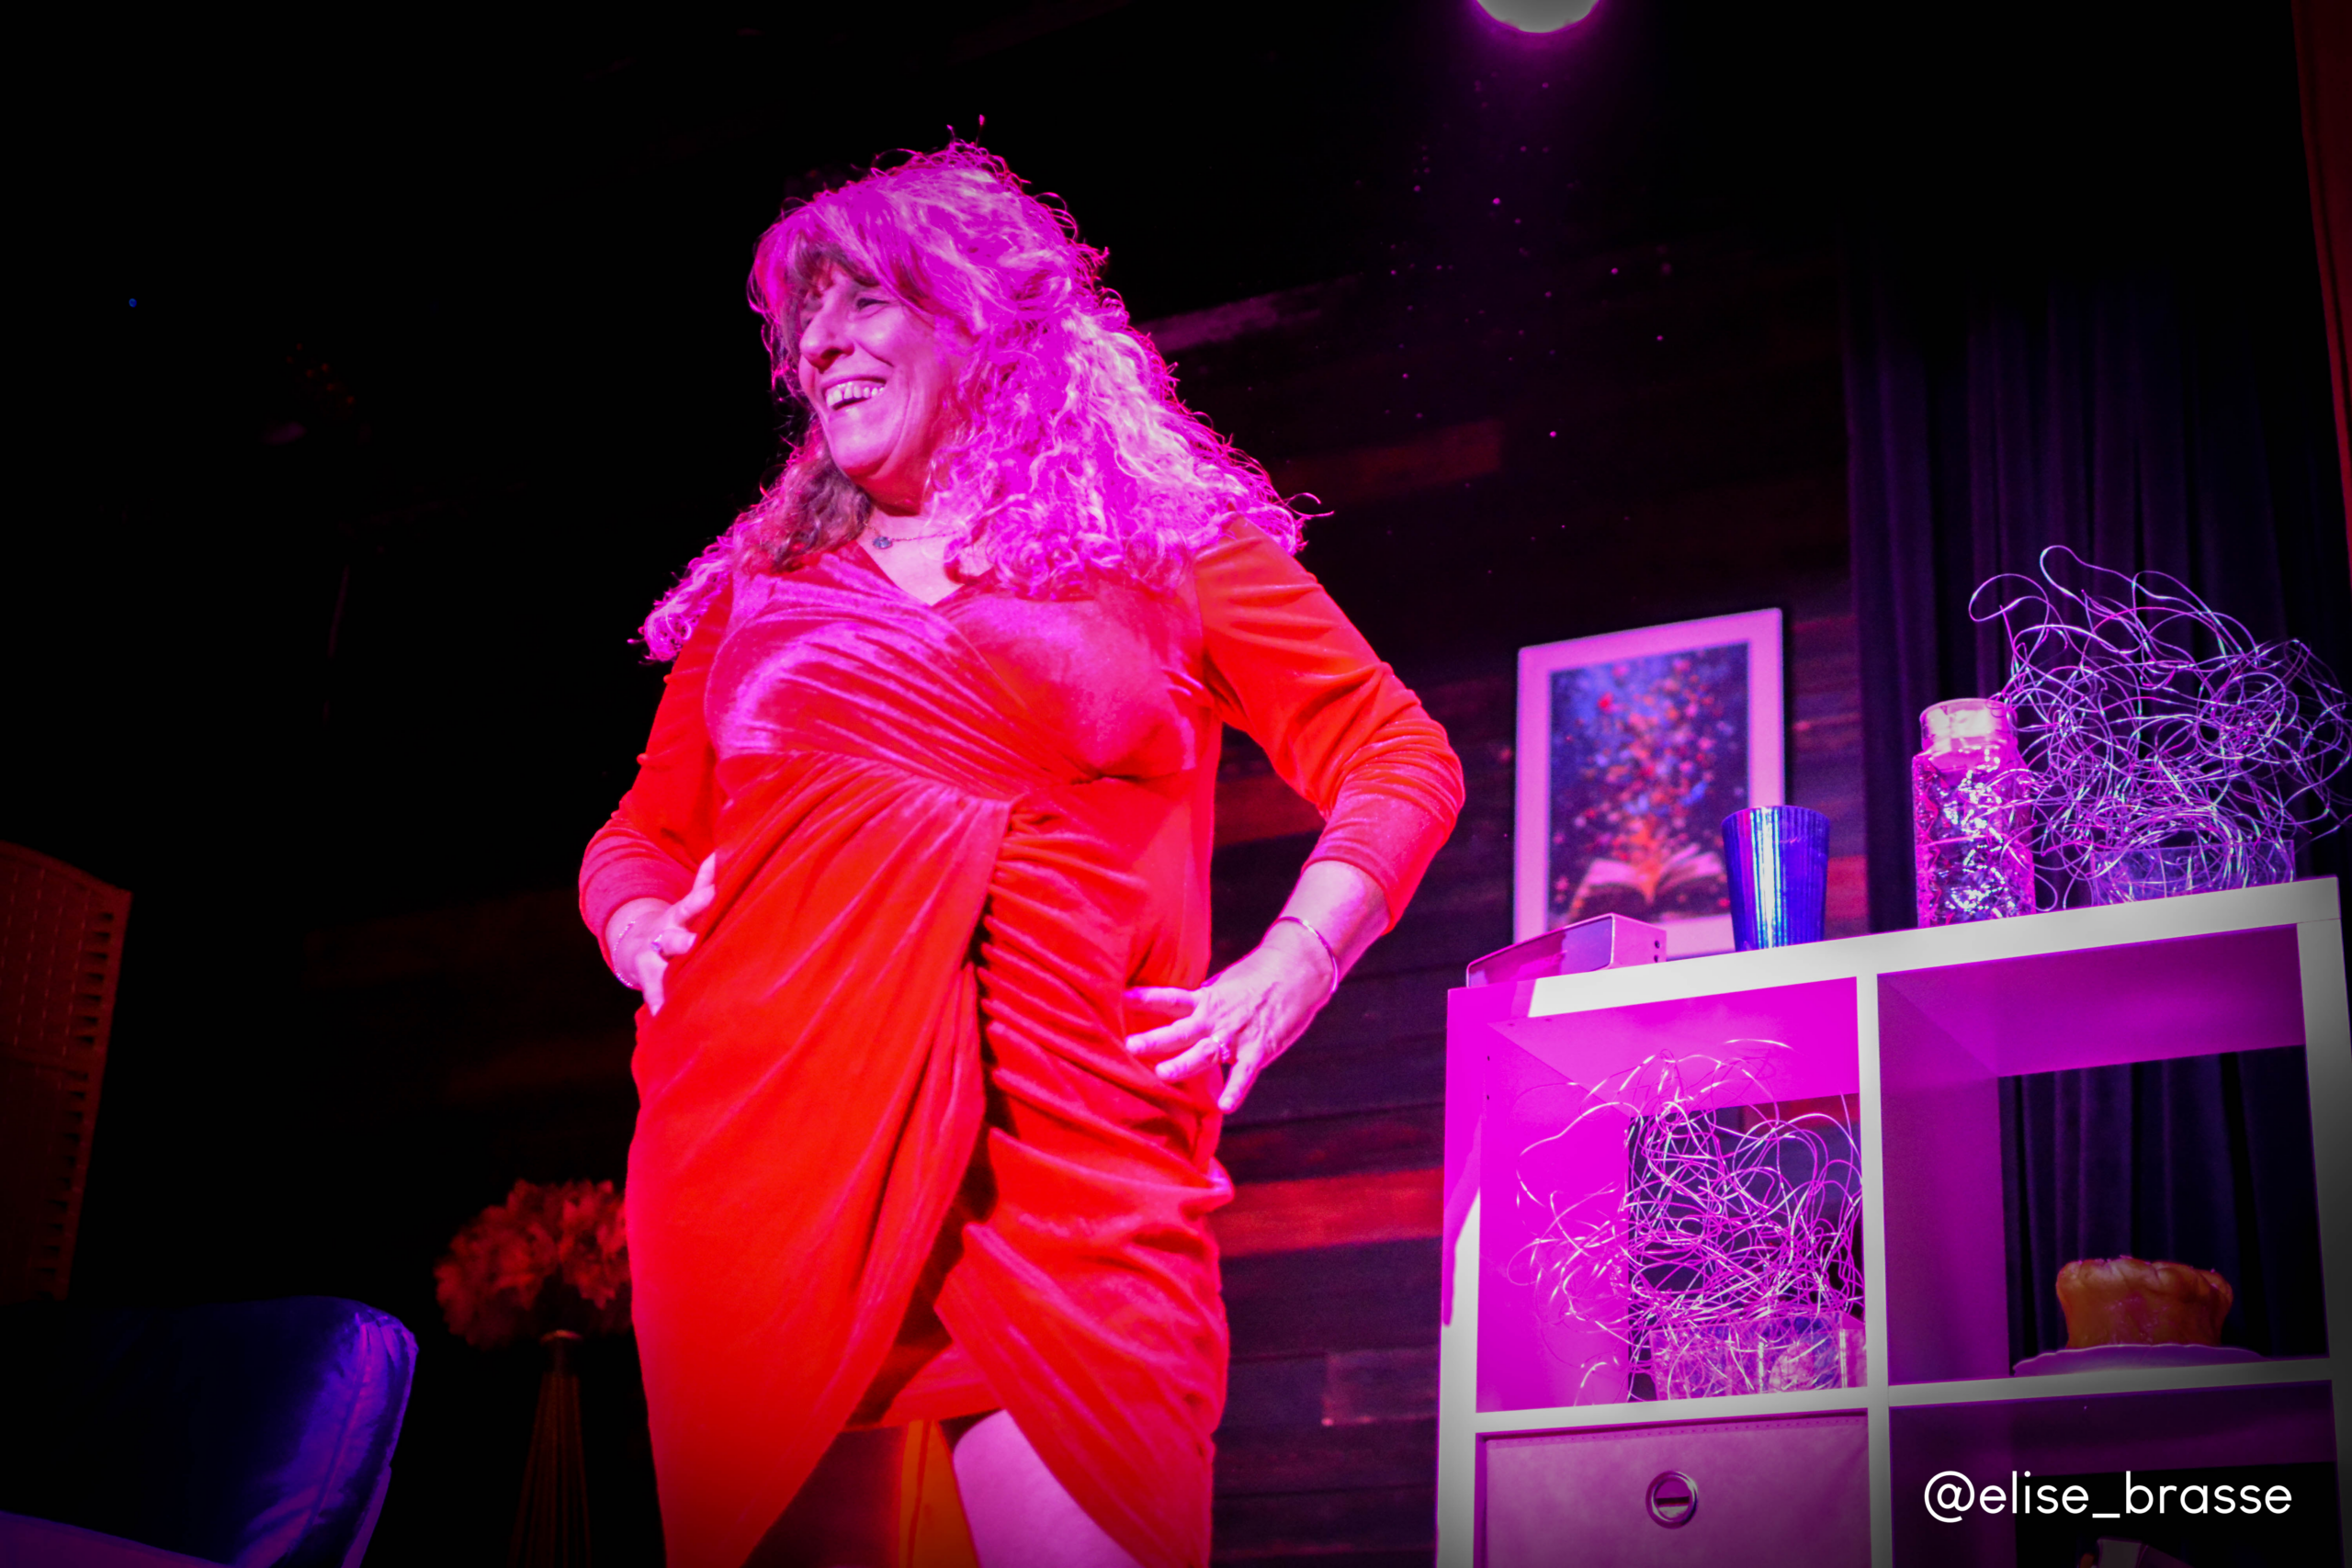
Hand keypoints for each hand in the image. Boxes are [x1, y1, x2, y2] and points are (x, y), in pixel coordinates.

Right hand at [606, 854, 716, 1014]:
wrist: (637, 946)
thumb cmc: (675, 926)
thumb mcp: (685, 906)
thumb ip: (702, 884)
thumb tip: (716, 856)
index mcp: (676, 919)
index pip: (689, 907)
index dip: (700, 901)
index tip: (713, 894)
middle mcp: (663, 940)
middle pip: (672, 940)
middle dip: (682, 942)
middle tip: (693, 943)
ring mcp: (653, 962)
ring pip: (659, 971)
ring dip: (665, 981)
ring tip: (671, 995)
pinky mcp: (650, 983)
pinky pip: (654, 995)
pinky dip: (657, 1005)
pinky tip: (662, 1017)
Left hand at [1122, 919, 1334, 1114]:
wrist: (1299, 970)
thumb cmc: (1261, 976)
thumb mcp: (1226, 985)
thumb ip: (1204, 1001)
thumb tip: (1181, 1007)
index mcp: (1207, 999)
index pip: (1171, 998)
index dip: (1146, 998)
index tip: (1122, 998)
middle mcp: (1217, 1018)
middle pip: (1180, 1030)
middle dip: (1155, 1039)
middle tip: (1130, 1045)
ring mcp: (1237, 1035)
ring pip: (1205, 1052)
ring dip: (1183, 1064)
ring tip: (1161, 1074)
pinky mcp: (1260, 1048)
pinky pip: (1245, 1073)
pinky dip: (1236, 1090)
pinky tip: (1224, 1106)